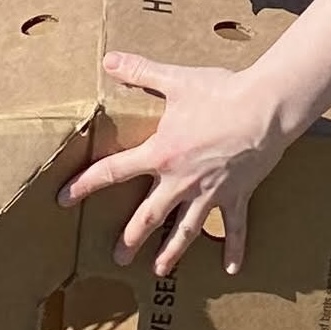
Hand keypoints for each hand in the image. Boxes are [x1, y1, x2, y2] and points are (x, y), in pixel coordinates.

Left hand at [57, 53, 297, 275]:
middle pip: (149, 215)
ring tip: (160, 270)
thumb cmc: (221, 93)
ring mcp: (210, 192)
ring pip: (186, 230)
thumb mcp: (176, 81)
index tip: (64, 199)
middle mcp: (181, 181)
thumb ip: (141, 72)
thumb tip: (109, 59)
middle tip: (118, 257)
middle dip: (131, 238)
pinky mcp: (237, 195)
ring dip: (172, 252)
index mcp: (162, 153)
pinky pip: (234, 228)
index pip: (114, 171)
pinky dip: (234, 248)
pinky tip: (231, 269)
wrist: (266, 108)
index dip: (85, 185)